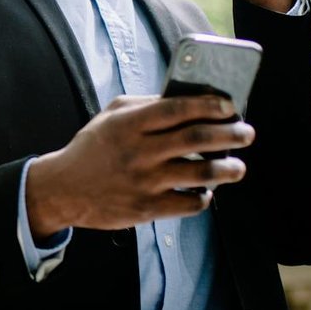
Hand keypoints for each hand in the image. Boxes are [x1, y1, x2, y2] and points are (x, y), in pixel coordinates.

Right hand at [25, 94, 252, 236]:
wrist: (63, 189)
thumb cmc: (92, 148)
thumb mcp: (110, 116)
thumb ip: (144, 105)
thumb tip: (186, 101)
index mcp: (130, 124)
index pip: (177, 109)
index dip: (209, 105)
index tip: (230, 106)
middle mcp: (139, 152)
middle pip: (197, 139)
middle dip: (230, 134)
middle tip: (247, 133)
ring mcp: (144, 182)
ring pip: (201, 174)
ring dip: (228, 169)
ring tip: (238, 166)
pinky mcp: (147, 209)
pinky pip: (189, 203)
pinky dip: (205, 196)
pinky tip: (206, 190)